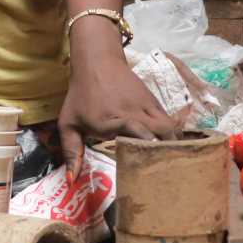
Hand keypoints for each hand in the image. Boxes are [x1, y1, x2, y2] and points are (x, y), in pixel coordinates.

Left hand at [57, 57, 176, 178]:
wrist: (97, 63)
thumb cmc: (80, 96)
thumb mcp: (69, 122)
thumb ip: (71, 151)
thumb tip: (71, 180)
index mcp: (110, 121)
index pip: (136, 135)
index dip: (145, 151)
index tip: (146, 169)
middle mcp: (131, 113)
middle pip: (160, 133)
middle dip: (164, 153)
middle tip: (164, 171)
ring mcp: (145, 106)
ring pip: (170, 127)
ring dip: (172, 144)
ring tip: (171, 160)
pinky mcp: (153, 101)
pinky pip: (170, 120)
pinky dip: (173, 134)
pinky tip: (170, 146)